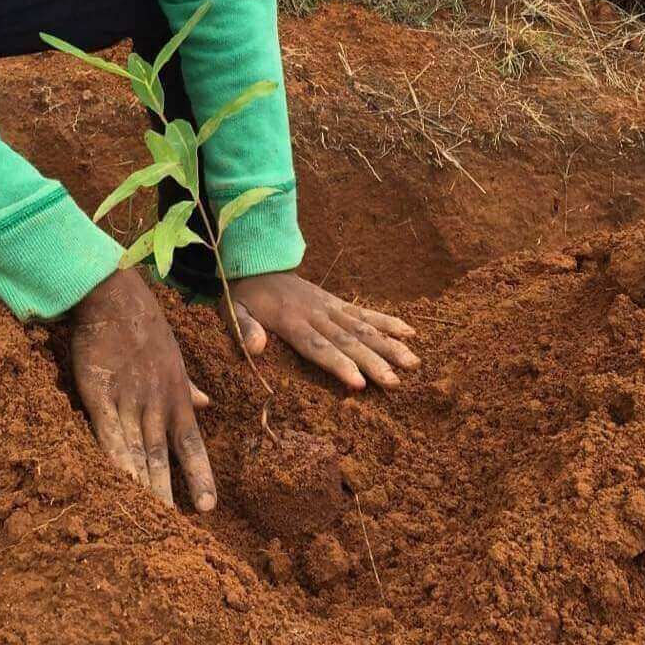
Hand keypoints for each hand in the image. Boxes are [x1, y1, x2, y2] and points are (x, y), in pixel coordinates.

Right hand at [70, 268, 216, 510]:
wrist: (114, 296)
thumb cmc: (146, 325)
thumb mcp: (176, 356)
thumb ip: (190, 386)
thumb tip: (209, 404)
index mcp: (178, 396)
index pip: (193, 446)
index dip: (201, 478)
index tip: (209, 509)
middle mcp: (157, 403)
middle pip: (163, 459)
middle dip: (167, 495)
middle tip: (173, 534)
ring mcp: (128, 400)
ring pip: (138, 452)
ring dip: (142, 487)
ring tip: (148, 520)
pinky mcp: (99, 394)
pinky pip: (108, 433)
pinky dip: (114, 460)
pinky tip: (118, 484)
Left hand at [230, 272, 418, 390]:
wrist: (256, 262)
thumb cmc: (242, 295)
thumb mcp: (232, 311)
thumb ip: (244, 329)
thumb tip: (255, 348)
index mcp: (290, 320)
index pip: (316, 346)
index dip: (337, 364)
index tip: (358, 382)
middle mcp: (315, 313)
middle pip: (347, 341)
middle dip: (372, 362)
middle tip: (394, 383)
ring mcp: (329, 307)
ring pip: (362, 327)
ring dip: (388, 345)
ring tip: (412, 363)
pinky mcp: (336, 302)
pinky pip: (364, 313)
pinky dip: (387, 322)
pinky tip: (409, 332)